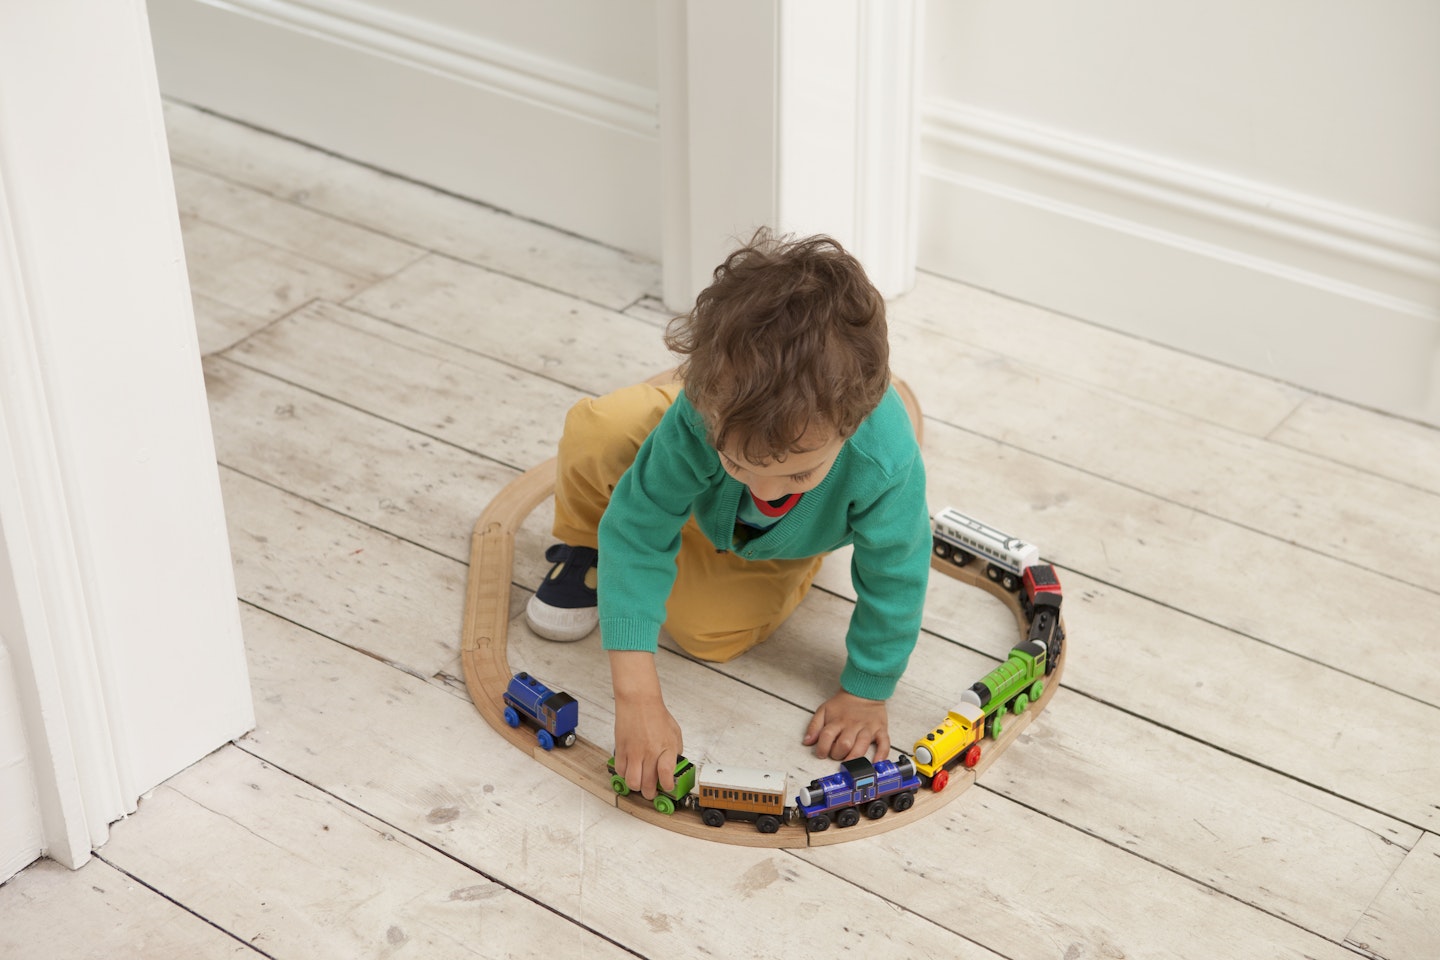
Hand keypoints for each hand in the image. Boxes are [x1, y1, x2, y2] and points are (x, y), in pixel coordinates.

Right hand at [609, 651, 682, 799]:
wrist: (638, 700)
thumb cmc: (656, 714)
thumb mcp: (675, 732)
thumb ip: (676, 750)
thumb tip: (674, 765)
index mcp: (666, 748)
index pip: (666, 775)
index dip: (667, 786)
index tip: (667, 788)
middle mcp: (650, 752)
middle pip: (647, 785)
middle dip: (650, 793)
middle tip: (651, 792)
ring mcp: (634, 752)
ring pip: (632, 782)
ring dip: (636, 786)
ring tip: (639, 782)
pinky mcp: (621, 749)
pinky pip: (620, 770)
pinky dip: (624, 774)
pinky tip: (629, 769)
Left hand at [803, 690, 889, 761]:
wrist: (864, 689)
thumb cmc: (843, 703)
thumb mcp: (824, 710)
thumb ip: (814, 726)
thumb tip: (807, 742)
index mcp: (837, 721)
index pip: (827, 737)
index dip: (822, 748)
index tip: (821, 754)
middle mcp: (853, 725)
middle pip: (844, 744)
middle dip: (838, 755)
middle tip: (837, 755)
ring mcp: (868, 728)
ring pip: (861, 746)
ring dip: (854, 758)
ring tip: (850, 763)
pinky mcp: (880, 729)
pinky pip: (884, 743)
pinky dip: (881, 754)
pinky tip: (876, 762)